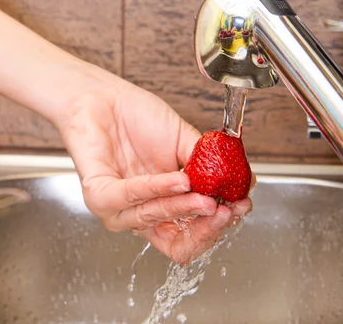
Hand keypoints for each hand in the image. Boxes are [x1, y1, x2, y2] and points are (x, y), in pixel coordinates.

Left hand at [57, 75, 253, 263]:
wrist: (105, 98)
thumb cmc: (139, 120)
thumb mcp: (185, 145)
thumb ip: (210, 168)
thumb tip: (243, 186)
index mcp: (162, 208)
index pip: (192, 239)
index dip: (217, 229)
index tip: (238, 207)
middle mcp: (140, 214)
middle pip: (178, 244)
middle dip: (208, 227)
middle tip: (227, 208)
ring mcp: (117, 209)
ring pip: (155, 220)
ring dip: (183, 206)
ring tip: (204, 193)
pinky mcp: (98, 194)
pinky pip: (130, 197)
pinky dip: (157, 188)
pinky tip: (177, 179)